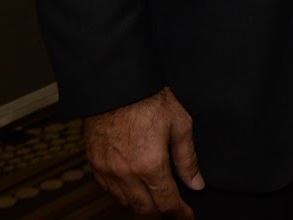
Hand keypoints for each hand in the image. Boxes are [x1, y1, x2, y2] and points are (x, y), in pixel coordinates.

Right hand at [83, 87, 202, 217]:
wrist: (116, 86)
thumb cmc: (149, 100)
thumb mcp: (180, 124)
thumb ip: (188, 158)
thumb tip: (196, 183)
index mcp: (151, 165)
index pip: (167, 203)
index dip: (179, 214)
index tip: (187, 217)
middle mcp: (126, 174)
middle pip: (145, 209)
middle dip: (162, 214)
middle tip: (174, 212)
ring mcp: (108, 171)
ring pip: (126, 203)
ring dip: (142, 206)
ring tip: (156, 201)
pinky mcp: (95, 164)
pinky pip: (109, 191)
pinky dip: (123, 195)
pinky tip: (133, 189)